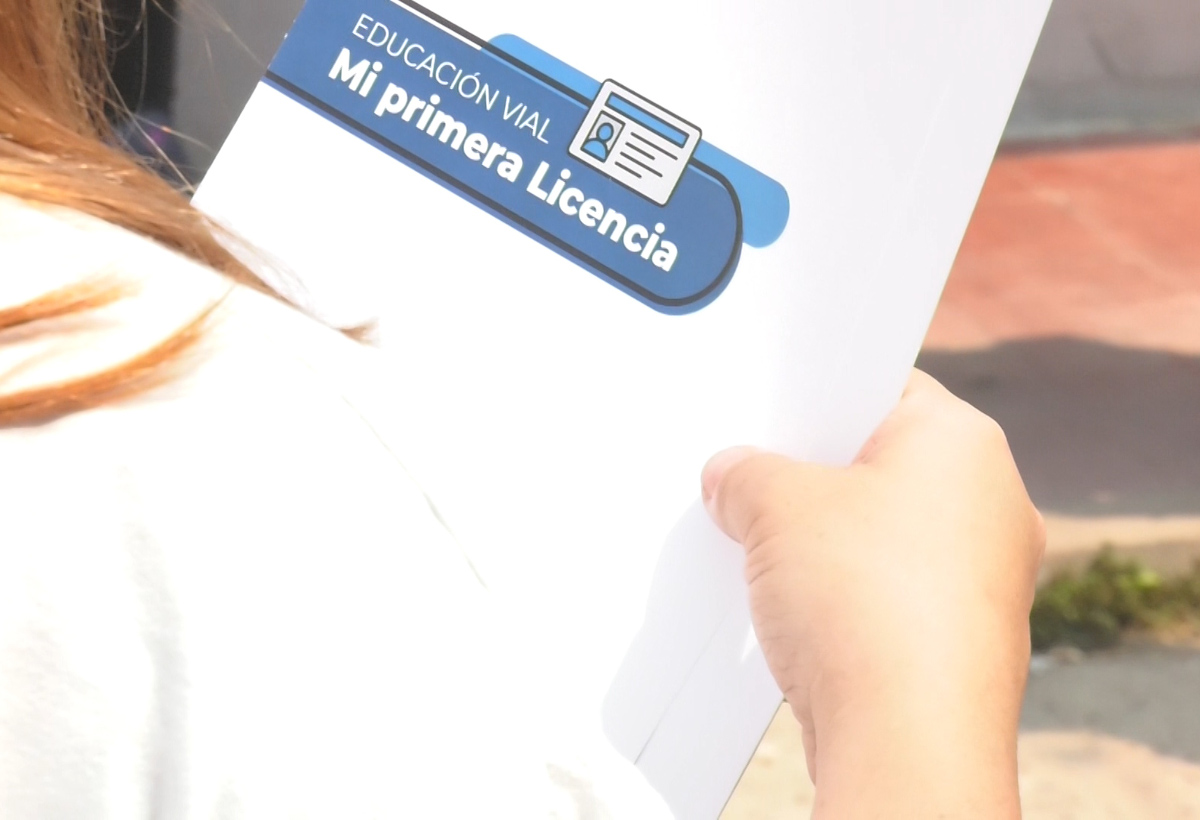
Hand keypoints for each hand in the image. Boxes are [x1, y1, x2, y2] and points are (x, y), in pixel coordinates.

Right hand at [702, 370, 1043, 818]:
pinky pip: (893, 595)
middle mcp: (992, 501)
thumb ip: (746, 474)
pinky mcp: (964, 638)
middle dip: (812, 480)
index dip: (817, 401)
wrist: (906, 740)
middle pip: (881, 465)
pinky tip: (803, 618)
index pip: (883, 388)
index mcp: (963, 441)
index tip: (769, 421)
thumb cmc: (865, 605)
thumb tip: (733, 478)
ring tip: (771, 560)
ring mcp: (985, 575)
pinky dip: (848, 599)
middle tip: (755, 490)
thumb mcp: (775, 504)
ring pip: (885, 535)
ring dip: (825, 545)